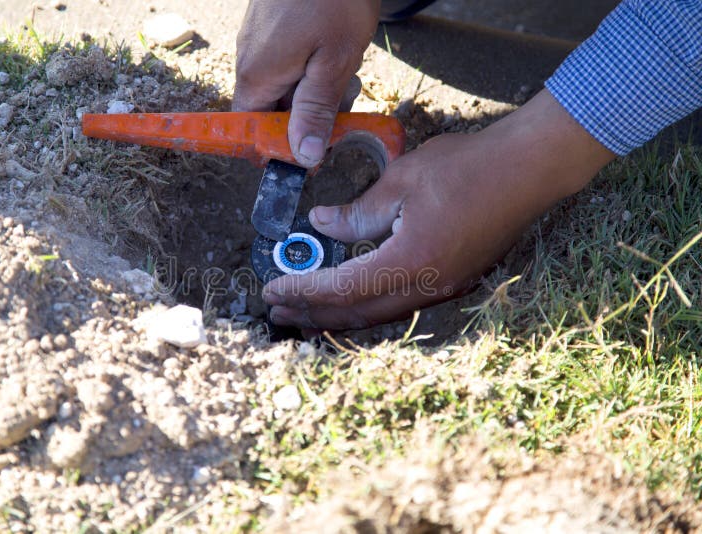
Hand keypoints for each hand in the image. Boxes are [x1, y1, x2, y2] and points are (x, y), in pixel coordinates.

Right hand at [234, 0, 380, 166]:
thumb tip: (302, 158)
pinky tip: (337, 47)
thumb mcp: (333, 64)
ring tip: (345, 65)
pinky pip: (290, 61)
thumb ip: (315, 112)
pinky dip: (315, 65)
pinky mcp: (272, 27)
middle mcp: (250, 61)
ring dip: (317, 88)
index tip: (313, 151)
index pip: (252, 130)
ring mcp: (260, 41)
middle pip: (273, 110)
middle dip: (309, 114)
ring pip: (286, 85)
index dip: (279, 147)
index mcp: (257, 76)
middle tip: (343, 100)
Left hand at [263, 90, 616, 329]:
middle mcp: (429, 286)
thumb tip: (320, 226)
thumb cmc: (466, 166)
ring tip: (305, 313)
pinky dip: (368, 305)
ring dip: (340, 315)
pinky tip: (352, 298)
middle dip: (314, 312)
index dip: (305, 290)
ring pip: (380, 313)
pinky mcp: (454, 279)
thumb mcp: (400, 182)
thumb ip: (357, 213)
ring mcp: (445, 287)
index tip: (272, 290)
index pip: (344, 288)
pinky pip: (401, 303)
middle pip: (359, 313)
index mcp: (412, 262)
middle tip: (278, 310)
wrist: (530, 168)